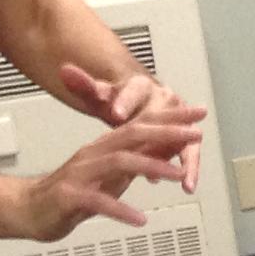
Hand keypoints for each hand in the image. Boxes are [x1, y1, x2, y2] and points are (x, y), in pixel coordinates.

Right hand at [18, 115, 203, 241]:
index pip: (141, 124)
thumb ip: (138, 162)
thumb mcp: (112, 176)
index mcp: (104, 147)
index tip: (199, 112)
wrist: (27, 210)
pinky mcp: (69, 197)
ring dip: (151, 166)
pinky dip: (120, 209)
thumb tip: (172, 150)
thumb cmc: (73, 193)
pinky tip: (139, 219)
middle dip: (167, 131)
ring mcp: (80, 174)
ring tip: (178, 176)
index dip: (171, 116)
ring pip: (118, 162)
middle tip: (196, 133)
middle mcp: (93, 154)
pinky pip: (97, 201)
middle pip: (132, 135)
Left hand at [60, 62, 206, 191]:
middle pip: (163, 116)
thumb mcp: (99, 95)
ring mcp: (179, 118)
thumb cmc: (119, 102)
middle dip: (163, 133)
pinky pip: (189, 152)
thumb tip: (65, 71)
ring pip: (183, 136)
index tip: (116, 114)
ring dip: (184, 157)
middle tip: (155, 148)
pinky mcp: (186, 136)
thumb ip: (83, 86)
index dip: (125, 103)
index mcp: (140, 86)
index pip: (132, 91)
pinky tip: (186, 184)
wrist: (140, 103)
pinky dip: (189, 168)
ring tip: (182, 175)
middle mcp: (164, 98)